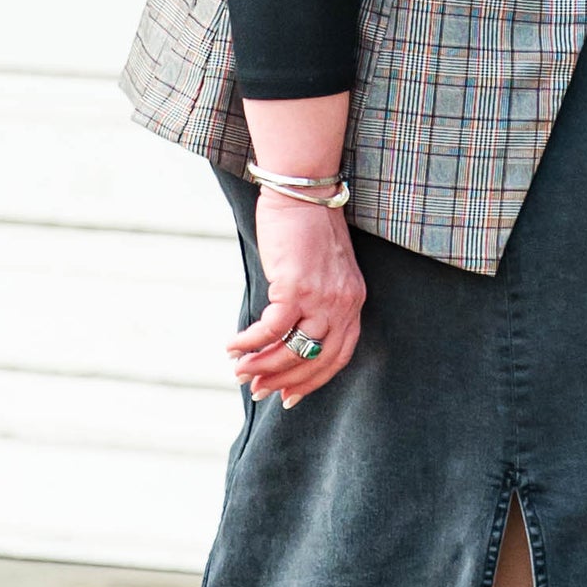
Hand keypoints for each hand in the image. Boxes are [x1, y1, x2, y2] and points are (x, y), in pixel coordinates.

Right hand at [230, 183, 363, 409]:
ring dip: (262, 366)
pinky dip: (248, 342)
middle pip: (315, 360)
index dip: (312, 381)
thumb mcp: (324, 269)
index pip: (338, 357)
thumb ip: (316, 300)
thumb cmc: (308, 226)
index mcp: (353, 303)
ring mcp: (321, 298)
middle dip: (283, 381)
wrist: (303, 190)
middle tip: (258, 391)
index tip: (290, 397)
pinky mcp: (296, 288)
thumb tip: (288, 330)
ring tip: (239, 371)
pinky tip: (232, 346)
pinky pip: (270, 329)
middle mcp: (343, 305)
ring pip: (292, 350)